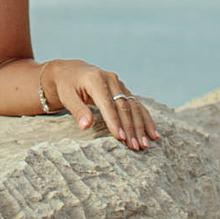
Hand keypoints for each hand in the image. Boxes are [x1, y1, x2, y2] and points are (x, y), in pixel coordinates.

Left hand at [40, 58, 156, 150]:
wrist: (71, 71)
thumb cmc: (66, 85)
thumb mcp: (66, 96)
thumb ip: (77, 110)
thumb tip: (85, 126)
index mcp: (96, 79)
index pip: (108, 103)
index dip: (115, 121)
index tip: (120, 138)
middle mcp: (111, 79)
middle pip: (123, 107)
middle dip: (130, 128)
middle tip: (135, 147)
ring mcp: (119, 84)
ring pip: (133, 107)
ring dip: (140, 126)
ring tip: (145, 144)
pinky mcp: (124, 90)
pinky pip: (137, 106)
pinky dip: (145, 120)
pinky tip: (153, 134)